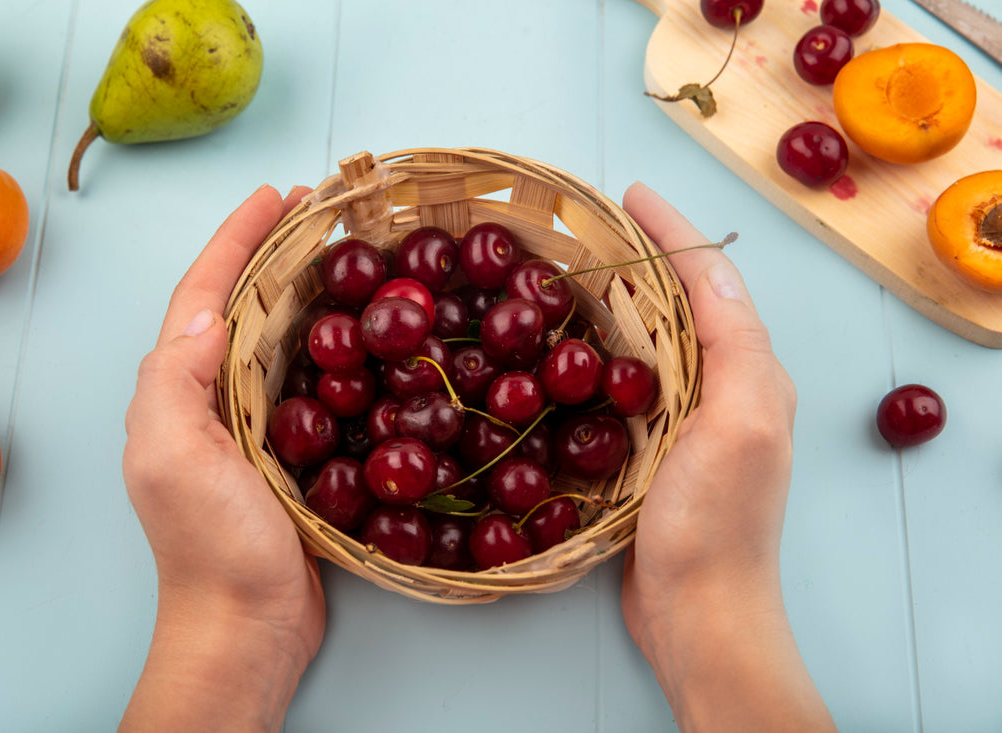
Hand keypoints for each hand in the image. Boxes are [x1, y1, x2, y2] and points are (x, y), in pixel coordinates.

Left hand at [121, 185, 322, 731]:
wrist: (249, 625)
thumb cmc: (210, 546)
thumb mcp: (172, 457)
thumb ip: (173, 377)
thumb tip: (205, 305)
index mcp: (179, 388)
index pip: (205, 292)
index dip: (237, 238)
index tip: (278, 195)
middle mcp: (212, 396)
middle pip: (244, 303)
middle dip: (276, 251)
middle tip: (323, 213)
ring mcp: (253, 424)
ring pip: (281, 337)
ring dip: (308, 291)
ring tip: (347, 256)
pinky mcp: (292, 450)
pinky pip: (312, 381)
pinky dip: (334, 347)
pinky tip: (366, 337)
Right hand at [619, 183, 834, 731]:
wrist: (698, 614)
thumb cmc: (717, 524)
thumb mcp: (738, 423)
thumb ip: (735, 344)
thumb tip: (712, 269)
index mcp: (747, 371)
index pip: (708, 281)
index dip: (670, 233)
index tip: (628, 194)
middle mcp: (720, 388)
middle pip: (678, 303)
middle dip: (639, 258)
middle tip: (588, 228)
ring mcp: (683, 422)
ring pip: (647, 342)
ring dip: (613, 303)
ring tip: (568, 275)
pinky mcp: (649, 452)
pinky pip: (624, 385)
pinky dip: (597, 355)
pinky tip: (564, 354)